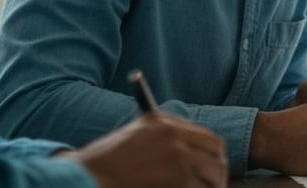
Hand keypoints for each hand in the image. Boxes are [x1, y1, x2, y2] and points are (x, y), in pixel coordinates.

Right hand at [70, 114, 226, 187]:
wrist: (89, 177)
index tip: (213, 167)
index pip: (209, 140)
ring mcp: (179, 161)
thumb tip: (197, 155)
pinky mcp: (179, 181)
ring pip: (213, 178)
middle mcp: (176, 138)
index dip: (213, 156)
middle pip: (217, 158)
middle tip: (214, 186)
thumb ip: (167, 138)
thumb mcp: (137, 136)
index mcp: (167, 124)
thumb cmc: (107, 162)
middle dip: (217, 175)